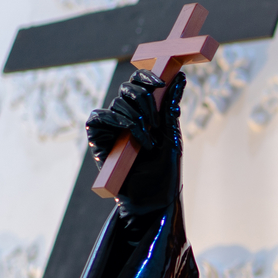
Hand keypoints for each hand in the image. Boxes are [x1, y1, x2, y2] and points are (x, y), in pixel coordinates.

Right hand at [85, 69, 187, 213]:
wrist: (154, 201)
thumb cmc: (165, 172)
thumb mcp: (172, 136)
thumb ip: (171, 106)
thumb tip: (180, 77)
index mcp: (145, 113)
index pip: (139, 82)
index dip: (146, 76)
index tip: (160, 82)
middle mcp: (126, 117)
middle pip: (127, 88)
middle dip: (144, 100)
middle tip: (156, 123)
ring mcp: (112, 128)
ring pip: (116, 104)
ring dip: (136, 120)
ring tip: (148, 143)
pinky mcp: (98, 140)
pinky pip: (98, 118)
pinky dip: (116, 122)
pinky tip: (131, 136)